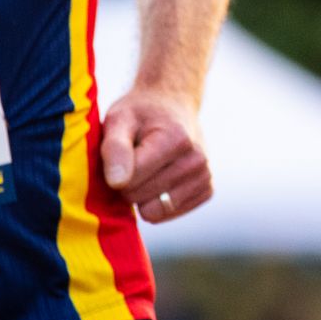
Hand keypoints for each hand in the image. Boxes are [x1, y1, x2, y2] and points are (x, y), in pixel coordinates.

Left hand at [100, 87, 211, 222]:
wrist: (173, 104)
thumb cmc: (140, 114)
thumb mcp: (119, 119)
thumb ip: (114, 148)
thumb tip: (117, 183)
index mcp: (176, 139)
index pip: (128, 181)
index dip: (114, 170)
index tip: (121, 152)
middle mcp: (197, 160)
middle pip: (138, 198)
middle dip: (128, 183)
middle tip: (135, 159)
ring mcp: (205, 177)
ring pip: (152, 212)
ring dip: (142, 194)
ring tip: (148, 167)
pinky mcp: (207, 191)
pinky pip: (166, 215)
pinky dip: (157, 201)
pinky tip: (160, 177)